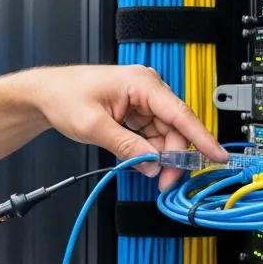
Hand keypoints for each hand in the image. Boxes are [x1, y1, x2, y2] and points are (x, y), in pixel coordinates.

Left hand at [28, 64, 227, 190]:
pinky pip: (151, 133)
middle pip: (174, 127)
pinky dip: (149, 149)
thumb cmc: (64, 97)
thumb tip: (152, 164)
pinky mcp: (135, 110)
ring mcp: (141, 99)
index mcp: (141, 83)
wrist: (45, 94)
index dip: (201, 137)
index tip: (217, 155)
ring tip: (151, 174)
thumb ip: (127, 147)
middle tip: (165, 180)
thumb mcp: (95, 127)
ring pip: (164, 133)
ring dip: (160, 155)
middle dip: (172, 155)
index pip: (180, 113)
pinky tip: (142, 160)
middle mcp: (146, 88)